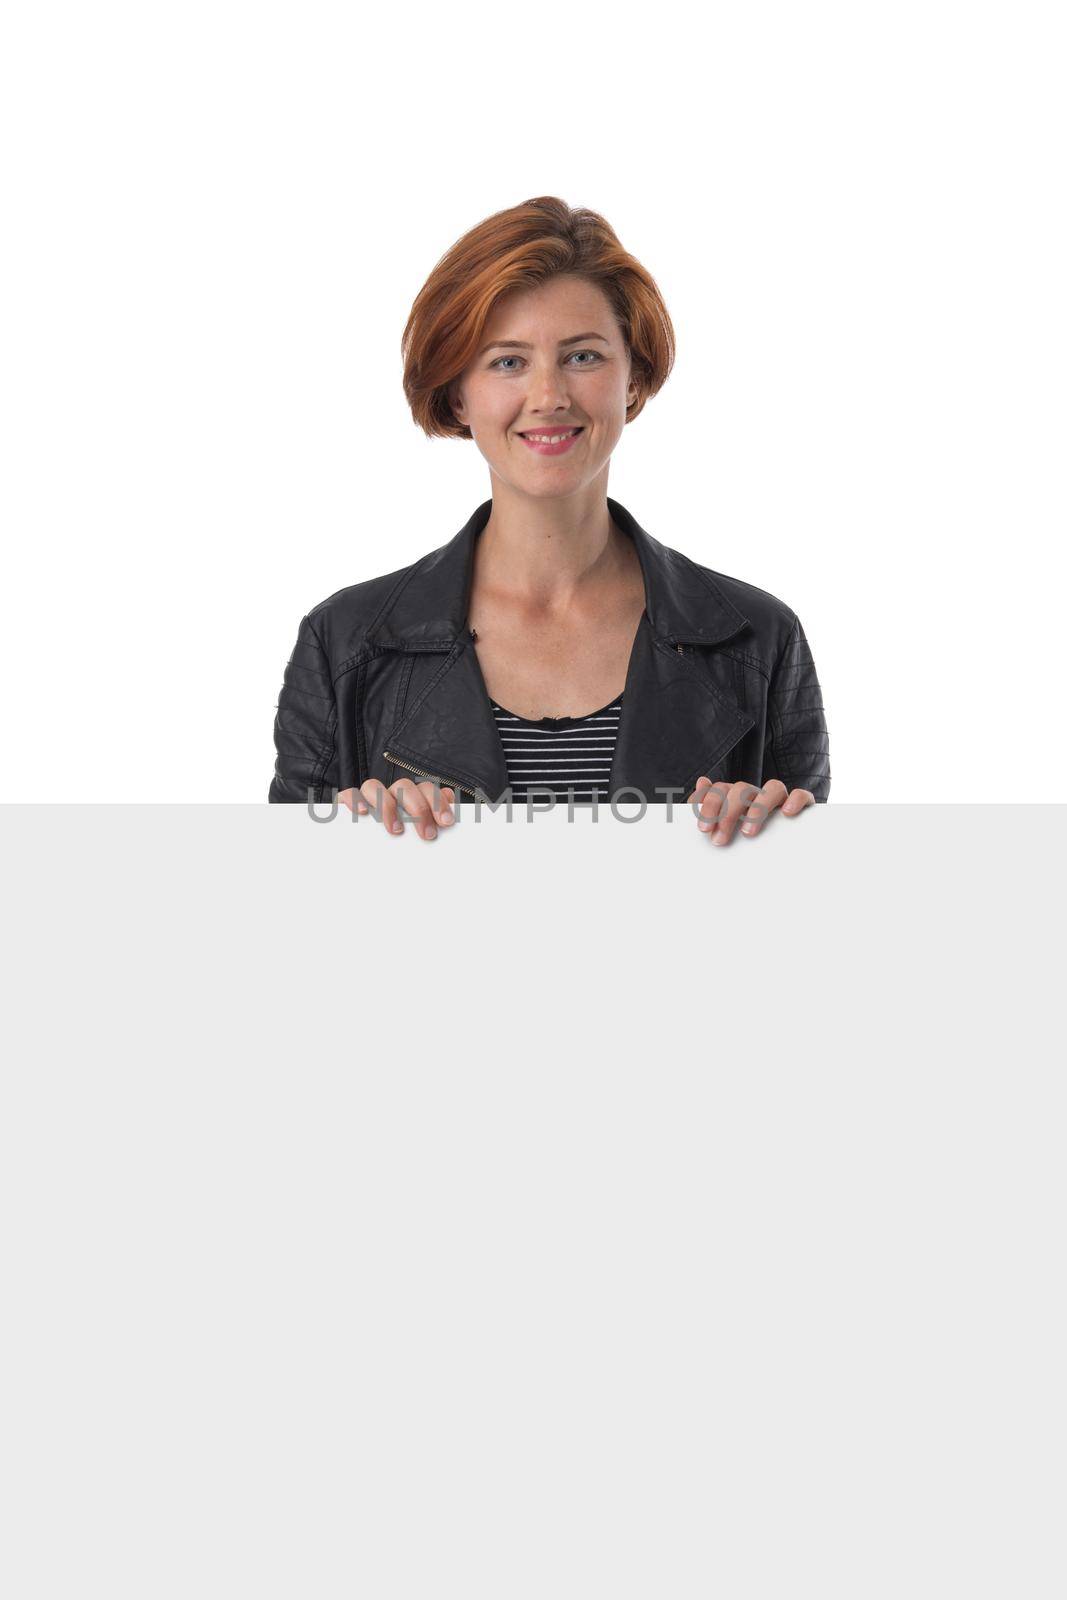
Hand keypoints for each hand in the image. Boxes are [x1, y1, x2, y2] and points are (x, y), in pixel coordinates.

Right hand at [338, 778, 455, 841]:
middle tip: (427, 835)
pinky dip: (356, 800)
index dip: (438, 802)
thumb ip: (432, 830)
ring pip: (375, 786)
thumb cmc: (398, 849)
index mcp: (410, 798)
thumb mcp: (418, 842)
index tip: (446, 822)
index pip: (426, 788)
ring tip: (396, 830)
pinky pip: (349, 794)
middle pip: (405, 787)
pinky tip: (363, 812)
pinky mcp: (346, 804)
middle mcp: (390, 794)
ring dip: (388, 806)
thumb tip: (448, 826)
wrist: (361, 860)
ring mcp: (368, 797)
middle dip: (419, 808)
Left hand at [686, 776, 815, 844]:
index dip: (710, 805)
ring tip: (748, 833)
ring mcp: (780, 798)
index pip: (721, 789)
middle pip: (742, 789)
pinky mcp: (802, 806)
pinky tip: (786, 814)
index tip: (704, 829)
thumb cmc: (748, 838)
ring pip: (773, 788)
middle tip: (720, 840)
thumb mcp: (724, 827)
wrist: (783, 854)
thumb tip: (701, 782)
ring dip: (758, 808)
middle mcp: (757, 794)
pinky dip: (795, 800)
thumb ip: (709, 807)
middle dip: (728, 813)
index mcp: (736, 796)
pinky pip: (802, 795)